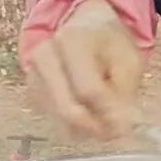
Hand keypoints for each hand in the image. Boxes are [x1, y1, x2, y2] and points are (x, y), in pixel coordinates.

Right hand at [24, 0, 143, 138]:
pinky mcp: (31, 91)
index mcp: (72, 40)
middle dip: (95, 127)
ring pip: (59, 119)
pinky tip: (89, 113)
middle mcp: (45, 55)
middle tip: (115, 133)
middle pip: (67, 108)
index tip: (126, 126)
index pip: (89, 90)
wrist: (85, 28)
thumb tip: (119, 129)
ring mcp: (33, 74)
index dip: (109, 114)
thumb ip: (124, 95)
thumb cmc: (110, 45)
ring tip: (105, 119)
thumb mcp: (129, 62)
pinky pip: (53, 120)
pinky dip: (74, 125)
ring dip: (85, 129)